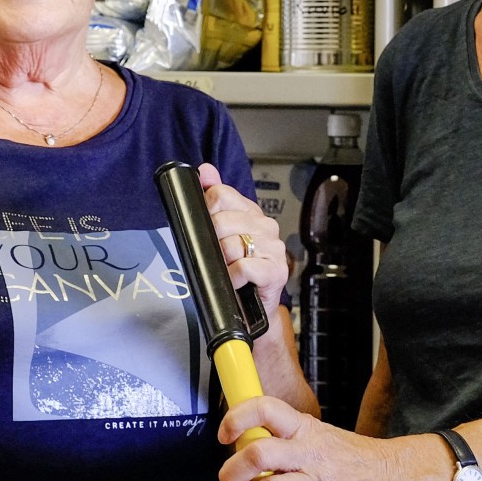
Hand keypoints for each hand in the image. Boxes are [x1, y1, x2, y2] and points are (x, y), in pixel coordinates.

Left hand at [196, 163, 286, 304]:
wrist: (250, 310)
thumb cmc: (234, 271)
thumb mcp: (219, 234)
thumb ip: (214, 199)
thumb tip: (205, 170)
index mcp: (251, 212)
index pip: (220, 195)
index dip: (206, 212)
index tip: (206, 229)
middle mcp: (265, 227)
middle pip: (221, 221)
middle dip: (211, 242)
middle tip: (217, 257)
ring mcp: (274, 248)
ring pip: (231, 245)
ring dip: (222, 262)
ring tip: (227, 270)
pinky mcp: (276, 271)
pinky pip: (244, 267)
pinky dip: (233, 277)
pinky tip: (234, 282)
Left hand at [214, 395, 450, 480]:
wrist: (396, 477)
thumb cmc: (355, 458)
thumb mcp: (321, 435)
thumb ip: (287, 438)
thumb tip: (245, 445)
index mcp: (306, 429)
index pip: (266, 410)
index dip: (238, 419)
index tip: (224, 434)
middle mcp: (310, 453)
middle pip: (258, 454)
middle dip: (230, 472)